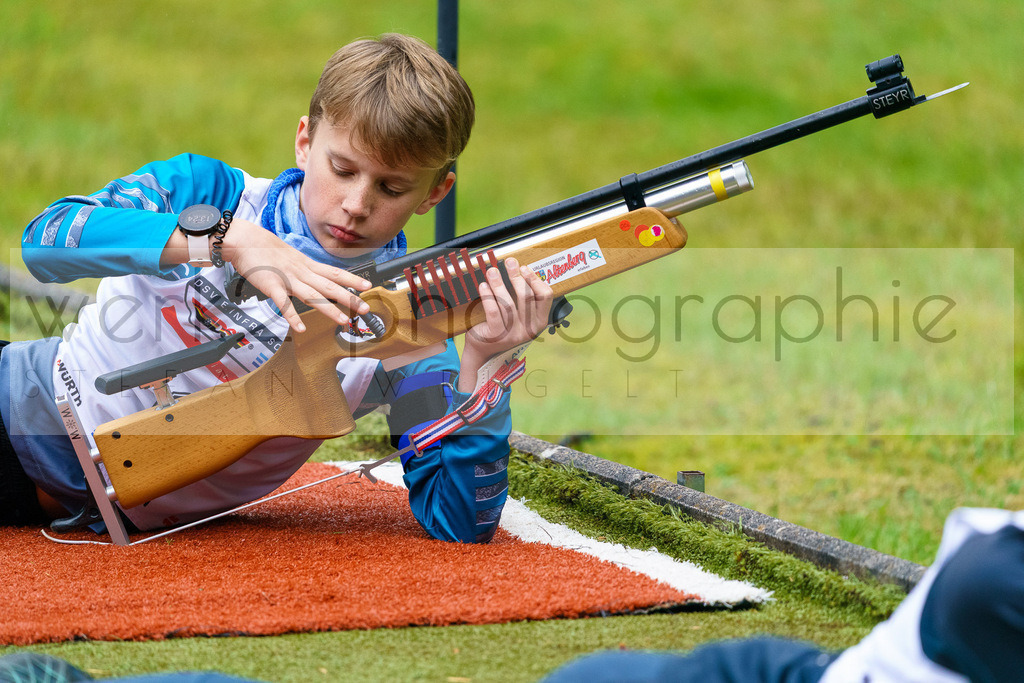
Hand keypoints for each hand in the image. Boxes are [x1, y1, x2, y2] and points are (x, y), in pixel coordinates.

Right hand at [219, 218, 371, 332]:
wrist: (245, 240)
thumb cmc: (266, 250)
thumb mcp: (292, 258)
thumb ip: (306, 270)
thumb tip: (319, 279)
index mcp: (307, 265)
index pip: (334, 273)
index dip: (352, 280)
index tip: (368, 286)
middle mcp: (302, 272)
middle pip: (329, 286)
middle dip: (349, 298)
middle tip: (364, 308)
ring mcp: (287, 279)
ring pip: (312, 295)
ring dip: (328, 309)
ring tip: (342, 321)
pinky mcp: (271, 286)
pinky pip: (283, 303)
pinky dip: (292, 316)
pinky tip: (299, 328)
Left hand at [458, 257, 552, 391]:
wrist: (482, 350)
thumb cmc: (501, 326)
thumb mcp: (518, 315)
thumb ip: (524, 299)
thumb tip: (520, 270)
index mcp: (540, 322)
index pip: (545, 296)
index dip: (535, 279)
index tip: (524, 268)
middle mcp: (529, 329)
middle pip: (526, 296)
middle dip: (517, 276)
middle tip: (509, 262)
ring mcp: (513, 334)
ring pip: (508, 303)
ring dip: (499, 283)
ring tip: (491, 271)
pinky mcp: (497, 336)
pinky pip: (493, 312)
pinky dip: (488, 297)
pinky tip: (483, 285)